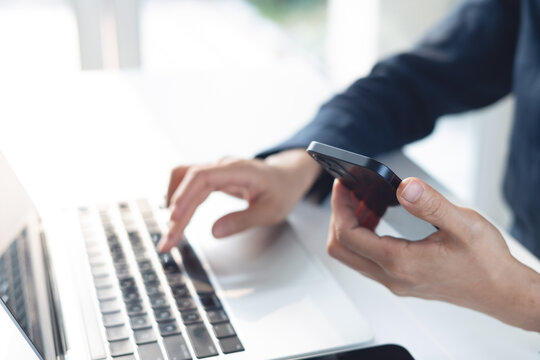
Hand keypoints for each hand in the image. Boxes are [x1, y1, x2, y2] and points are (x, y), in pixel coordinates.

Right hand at [161, 149, 320, 251]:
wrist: (287, 177)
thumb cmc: (282, 192)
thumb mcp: (271, 211)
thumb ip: (243, 220)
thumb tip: (214, 232)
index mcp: (239, 170)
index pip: (203, 177)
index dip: (185, 195)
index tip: (175, 217)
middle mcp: (224, 166)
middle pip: (189, 182)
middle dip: (176, 212)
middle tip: (168, 241)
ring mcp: (216, 170)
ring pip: (184, 181)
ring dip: (174, 206)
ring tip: (171, 234)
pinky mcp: (212, 177)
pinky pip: (189, 184)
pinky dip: (179, 200)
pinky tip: (176, 218)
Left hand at [327, 177, 539, 331]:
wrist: (502, 291)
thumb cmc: (486, 263)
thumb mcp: (463, 225)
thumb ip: (430, 204)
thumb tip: (403, 186)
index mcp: (400, 262)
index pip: (349, 237)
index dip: (340, 208)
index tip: (343, 186)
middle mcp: (392, 277)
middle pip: (341, 250)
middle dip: (339, 217)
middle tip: (348, 193)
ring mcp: (395, 282)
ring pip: (353, 256)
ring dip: (351, 228)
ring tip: (364, 202)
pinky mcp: (401, 280)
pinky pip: (368, 260)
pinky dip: (364, 238)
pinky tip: (379, 219)